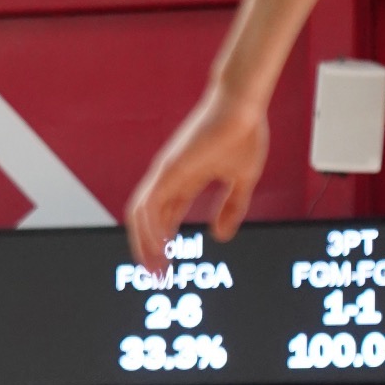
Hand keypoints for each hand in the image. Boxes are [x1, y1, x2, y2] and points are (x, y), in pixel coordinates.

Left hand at [125, 89, 269, 273]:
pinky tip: (159, 246)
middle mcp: (170, 179)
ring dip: (144, 243)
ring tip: (154, 269)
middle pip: (147, 219)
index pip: (164, 216)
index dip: (163, 241)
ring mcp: (166, 173)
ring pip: (141, 214)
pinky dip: (149, 227)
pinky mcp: (168, 169)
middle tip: (156, 276)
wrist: (243, 107)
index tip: (167, 265)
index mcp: (186, 181)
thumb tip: (219, 236)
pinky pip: (149, 203)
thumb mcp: (240, 180)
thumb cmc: (243, 134)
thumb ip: (231, 207)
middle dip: (148, 249)